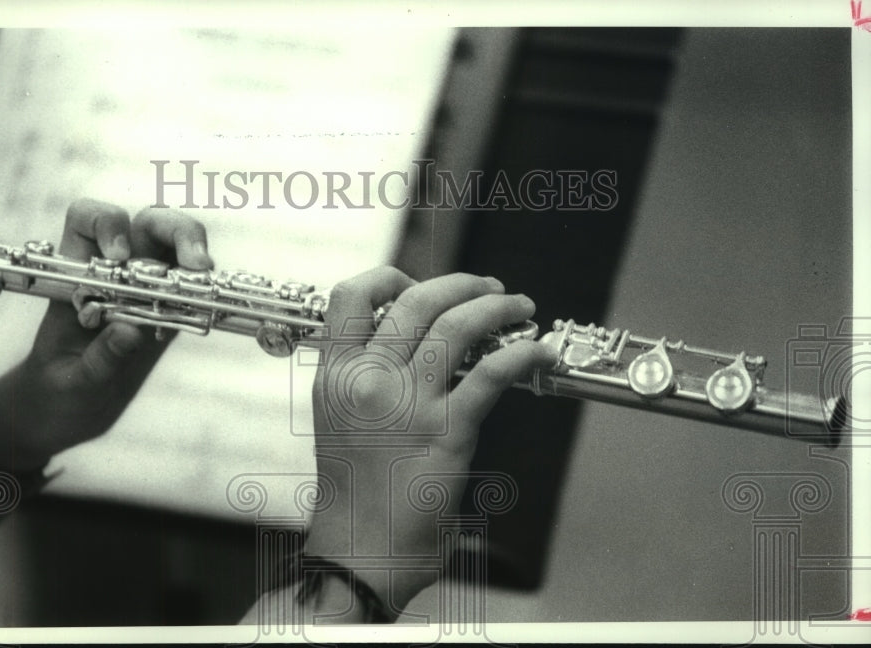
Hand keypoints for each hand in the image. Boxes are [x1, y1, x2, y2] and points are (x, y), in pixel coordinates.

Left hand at [0, 199, 212, 470]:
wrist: (63, 413)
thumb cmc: (54, 390)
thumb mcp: (70, 381)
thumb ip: (99, 358)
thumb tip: (129, 331)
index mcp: (76, 271)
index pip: (88, 219)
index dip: (107, 224)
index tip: (119, 259)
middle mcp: (115, 271)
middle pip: (151, 223)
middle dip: (178, 232)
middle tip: (196, 263)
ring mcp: (146, 290)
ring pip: (179, 251)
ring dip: (197, 258)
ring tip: (206, 284)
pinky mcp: (168, 313)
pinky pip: (192, 292)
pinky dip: (201, 299)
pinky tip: (194, 321)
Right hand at [303, 267, 556, 617]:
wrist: (357, 554)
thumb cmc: (354, 495)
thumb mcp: (341, 422)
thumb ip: (366, 378)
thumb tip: (409, 343)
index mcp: (335, 376)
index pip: (350, 296)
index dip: (390, 278)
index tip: (417, 285)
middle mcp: (367, 381)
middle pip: (415, 301)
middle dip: (461, 284)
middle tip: (488, 289)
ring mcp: (406, 405)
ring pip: (456, 326)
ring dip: (497, 306)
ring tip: (518, 307)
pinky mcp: (446, 433)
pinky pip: (490, 373)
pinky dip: (521, 352)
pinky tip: (538, 348)